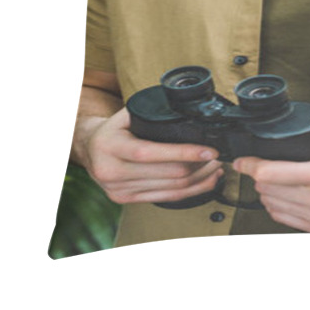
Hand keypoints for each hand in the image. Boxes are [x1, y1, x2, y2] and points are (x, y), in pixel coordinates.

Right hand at [77, 107, 223, 204]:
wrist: (89, 149)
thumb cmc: (113, 129)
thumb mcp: (126, 115)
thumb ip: (150, 113)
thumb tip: (187, 109)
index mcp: (112, 147)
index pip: (152, 153)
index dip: (184, 152)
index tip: (209, 150)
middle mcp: (112, 172)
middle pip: (168, 174)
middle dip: (199, 166)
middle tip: (219, 156)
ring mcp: (120, 190)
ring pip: (172, 189)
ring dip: (200, 179)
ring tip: (217, 167)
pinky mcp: (128, 200)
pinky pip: (166, 198)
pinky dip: (191, 191)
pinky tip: (205, 181)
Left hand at [233, 113, 309, 231]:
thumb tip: (304, 113)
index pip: (275, 175)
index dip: (252, 166)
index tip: (243, 159)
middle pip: (270, 193)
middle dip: (257, 178)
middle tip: (254, 164)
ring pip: (276, 210)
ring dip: (266, 194)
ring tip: (266, 179)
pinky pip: (290, 223)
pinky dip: (280, 209)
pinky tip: (282, 196)